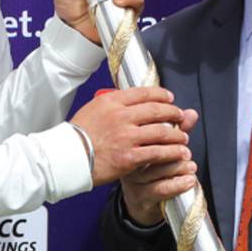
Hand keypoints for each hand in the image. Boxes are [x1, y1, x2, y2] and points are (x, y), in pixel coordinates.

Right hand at [70, 87, 196, 185]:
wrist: (67, 158)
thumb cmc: (77, 135)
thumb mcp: (93, 110)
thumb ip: (112, 104)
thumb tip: (130, 100)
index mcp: (111, 101)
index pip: (144, 92)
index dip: (162, 95)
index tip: (170, 99)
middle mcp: (121, 116)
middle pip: (157, 110)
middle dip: (174, 113)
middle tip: (180, 116)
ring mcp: (126, 136)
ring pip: (162, 132)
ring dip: (177, 135)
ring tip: (183, 138)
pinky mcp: (130, 157)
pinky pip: (158, 152)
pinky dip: (172, 152)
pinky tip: (179, 153)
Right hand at [120, 114, 199, 225]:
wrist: (136, 201)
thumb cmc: (148, 169)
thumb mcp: (158, 147)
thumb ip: (175, 130)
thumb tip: (192, 113)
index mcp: (128, 142)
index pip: (146, 127)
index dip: (167, 125)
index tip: (180, 126)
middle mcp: (127, 159)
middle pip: (152, 147)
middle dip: (174, 145)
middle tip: (186, 148)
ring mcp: (134, 179)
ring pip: (158, 168)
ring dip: (179, 165)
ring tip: (191, 165)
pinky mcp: (142, 196)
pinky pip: (162, 188)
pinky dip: (179, 183)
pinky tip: (189, 180)